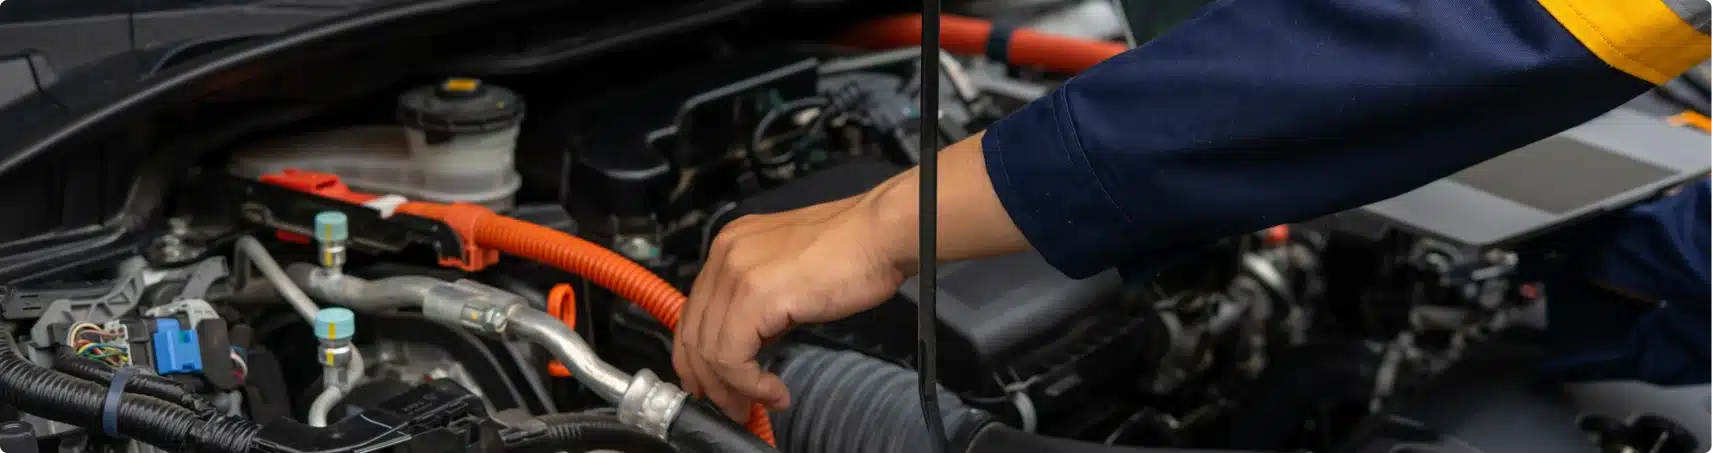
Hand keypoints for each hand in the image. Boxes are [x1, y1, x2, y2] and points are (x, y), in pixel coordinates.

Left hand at [675, 194, 914, 420]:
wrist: (882, 234)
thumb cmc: (853, 251)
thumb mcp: (790, 274)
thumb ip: (763, 303)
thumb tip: (754, 342)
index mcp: (731, 245)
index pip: (695, 310)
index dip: (697, 357)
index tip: (713, 385)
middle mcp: (726, 254)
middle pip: (693, 332)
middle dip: (709, 380)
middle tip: (733, 407)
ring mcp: (736, 273)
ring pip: (709, 350)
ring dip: (732, 388)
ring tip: (758, 404)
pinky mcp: (754, 296)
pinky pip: (732, 357)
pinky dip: (751, 384)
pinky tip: (774, 391)